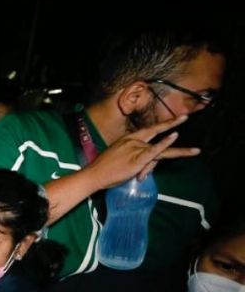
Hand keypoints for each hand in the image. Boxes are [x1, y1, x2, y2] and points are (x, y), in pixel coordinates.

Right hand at [83, 115, 198, 189]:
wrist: (95, 175)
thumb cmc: (105, 170)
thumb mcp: (122, 162)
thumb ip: (137, 164)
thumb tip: (145, 173)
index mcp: (128, 139)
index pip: (148, 131)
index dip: (161, 125)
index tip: (173, 120)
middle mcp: (134, 141)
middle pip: (156, 132)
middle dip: (172, 123)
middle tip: (186, 116)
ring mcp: (136, 149)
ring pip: (161, 151)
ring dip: (181, 152)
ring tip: (196, 151)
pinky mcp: (138, 158)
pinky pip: (155, 150)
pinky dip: (165, 143)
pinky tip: (175, 136)